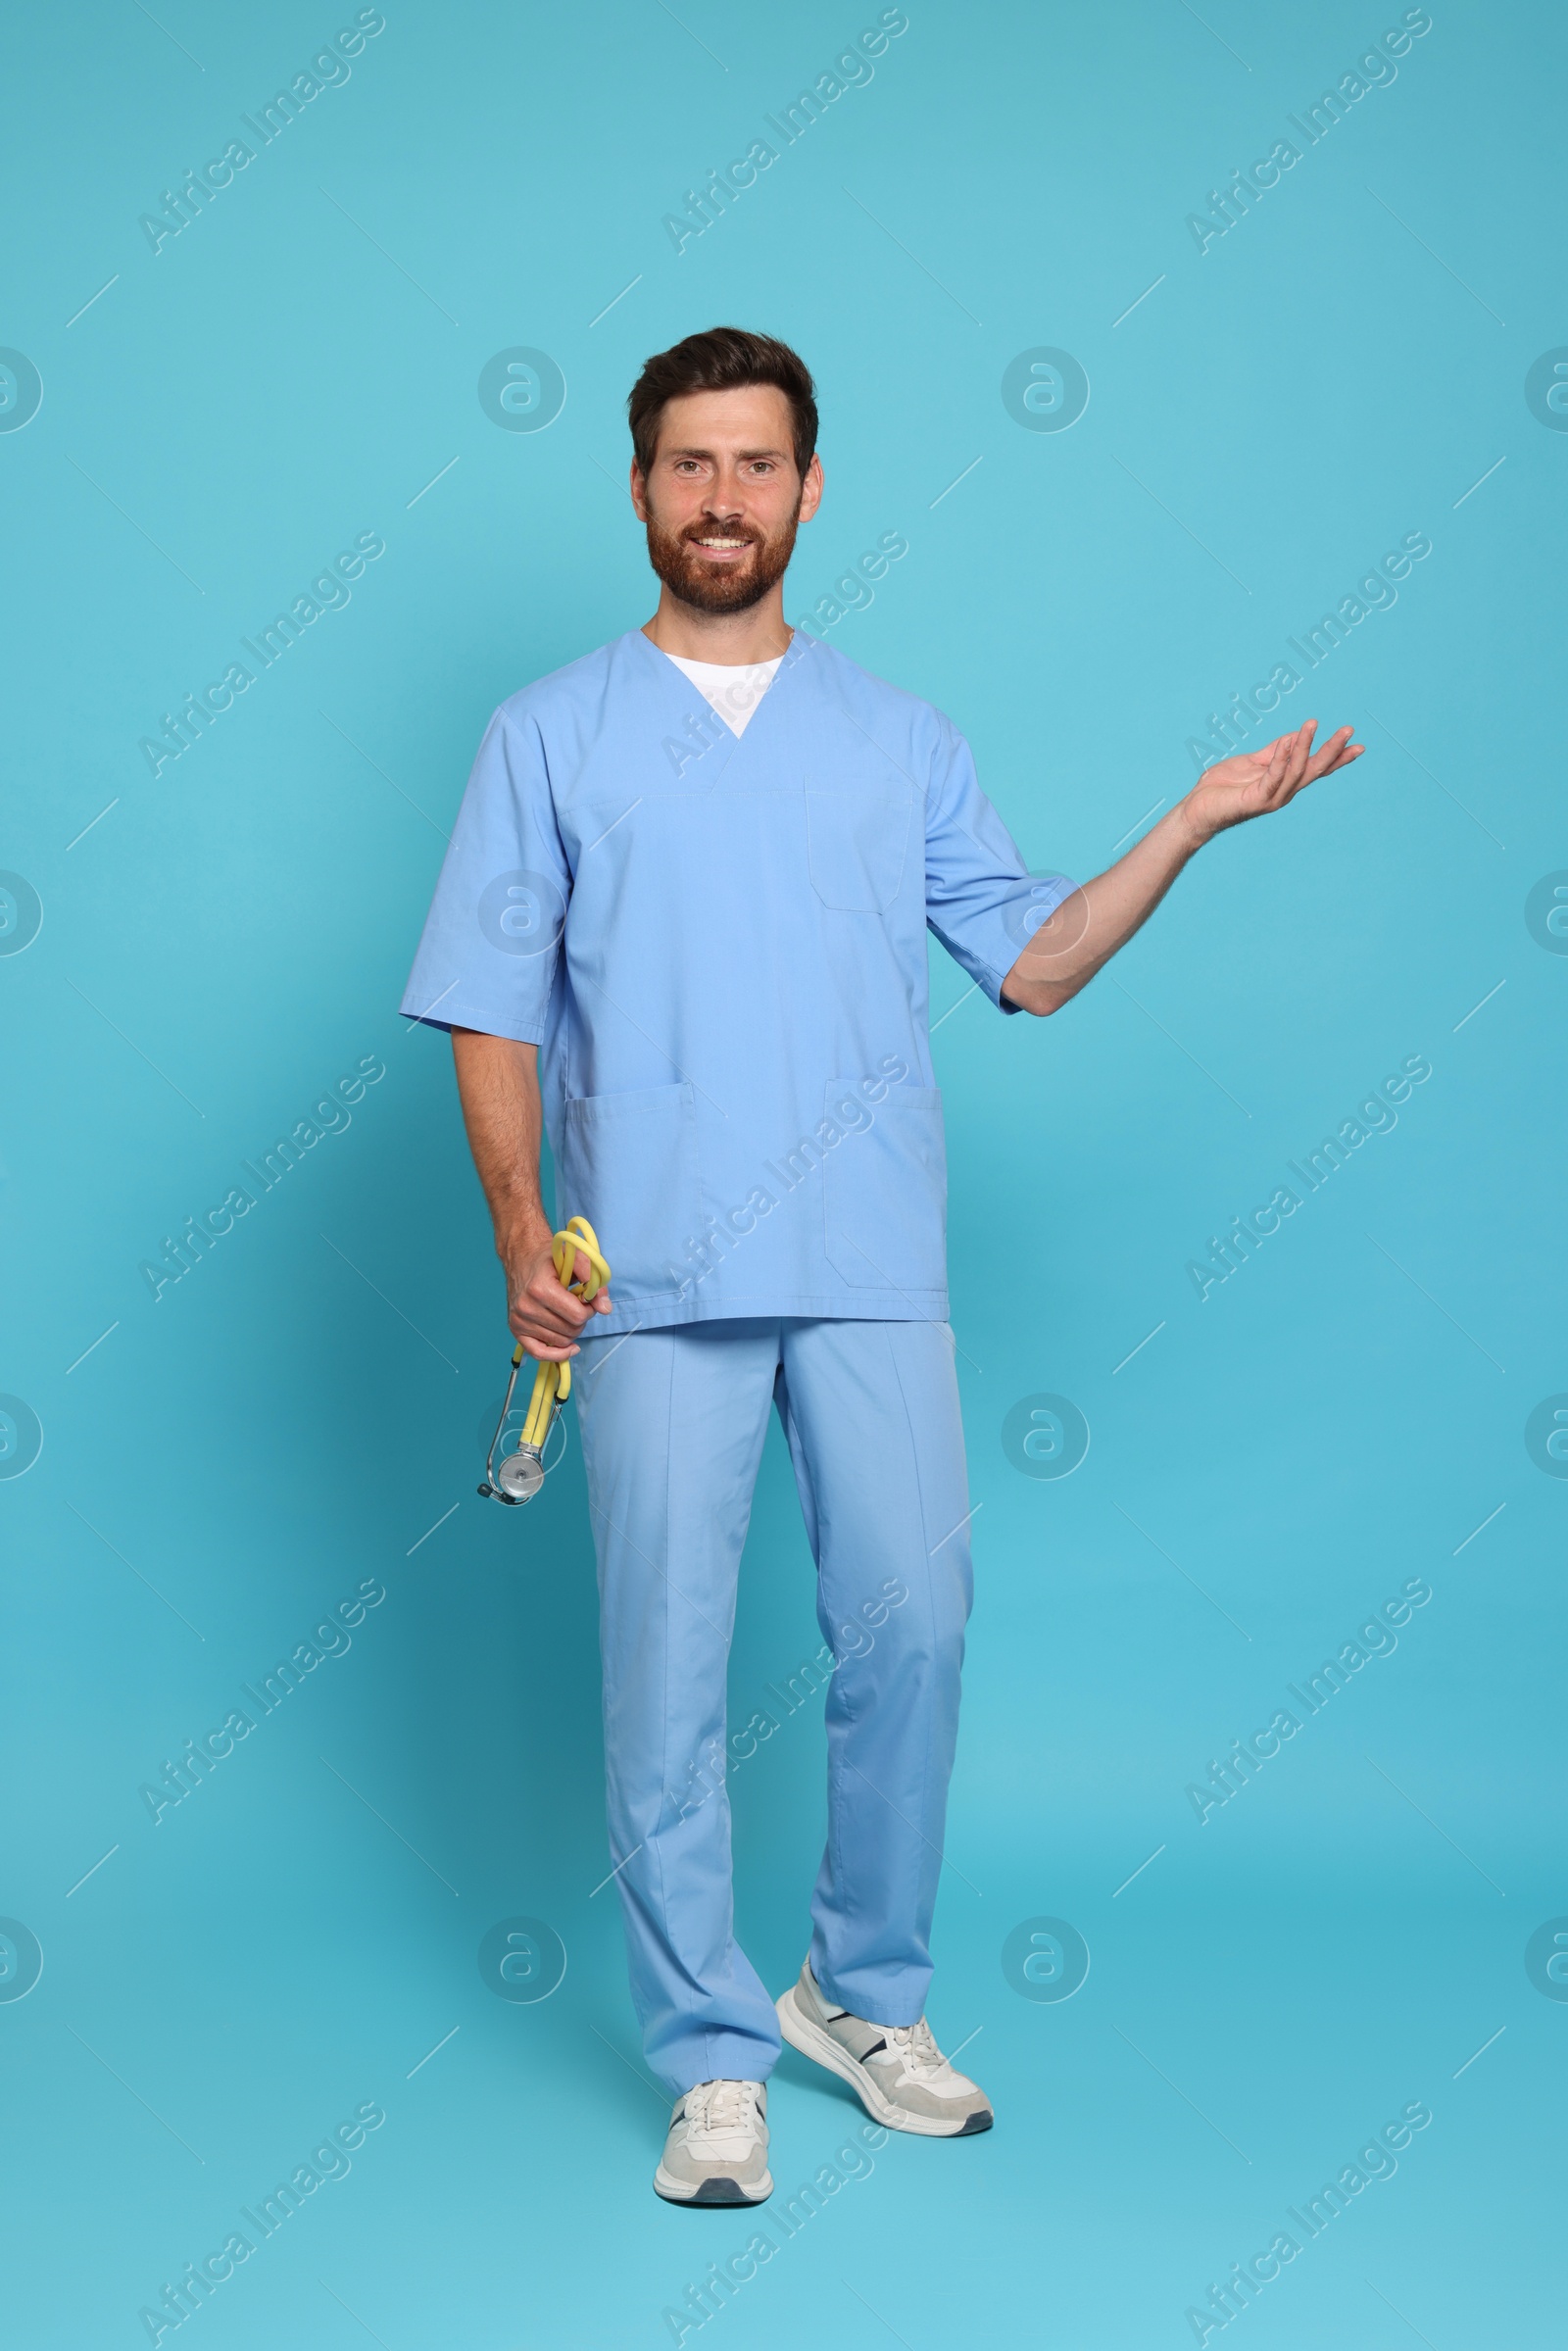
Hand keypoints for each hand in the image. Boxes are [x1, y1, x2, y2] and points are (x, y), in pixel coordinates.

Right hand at [501, 1221, 612, 1359]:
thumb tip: (605, 1308)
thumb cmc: (549, 1258)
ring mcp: (519, 1320)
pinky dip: (557, 1354)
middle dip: (580, 1319)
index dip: (589, 1309)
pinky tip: (569, 1347)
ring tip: (565, 1313)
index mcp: (540, 1289)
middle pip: (570, 1331)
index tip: (586, 1299)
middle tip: (576, 1305)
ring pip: (560, 1342)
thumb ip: (593, 1279)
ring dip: (570, 1331)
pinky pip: (539, 1354)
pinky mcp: (515, 1329)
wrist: (522, 1256)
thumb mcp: (575, 1258)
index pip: (577, 1316)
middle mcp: (526, 1307)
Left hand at [1180, 719, 1362, 846]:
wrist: (1196, 809)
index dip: (1336, 758)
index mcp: (1284, 783)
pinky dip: (1281, 759)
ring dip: (1305, 746)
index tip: (1358, 745)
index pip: (1315, 769)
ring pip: (1296, 770)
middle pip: (1314, 770)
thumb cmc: (1222, 787)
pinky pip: (1273, 776)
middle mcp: (1283, 793)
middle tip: (1349, 730)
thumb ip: (1274, 752)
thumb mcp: (1253, 763)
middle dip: (1332, 751)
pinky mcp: (1256, 800)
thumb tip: (1295, 736)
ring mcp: (1271, 798)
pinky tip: (1289, 741)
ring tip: (1312, 724)